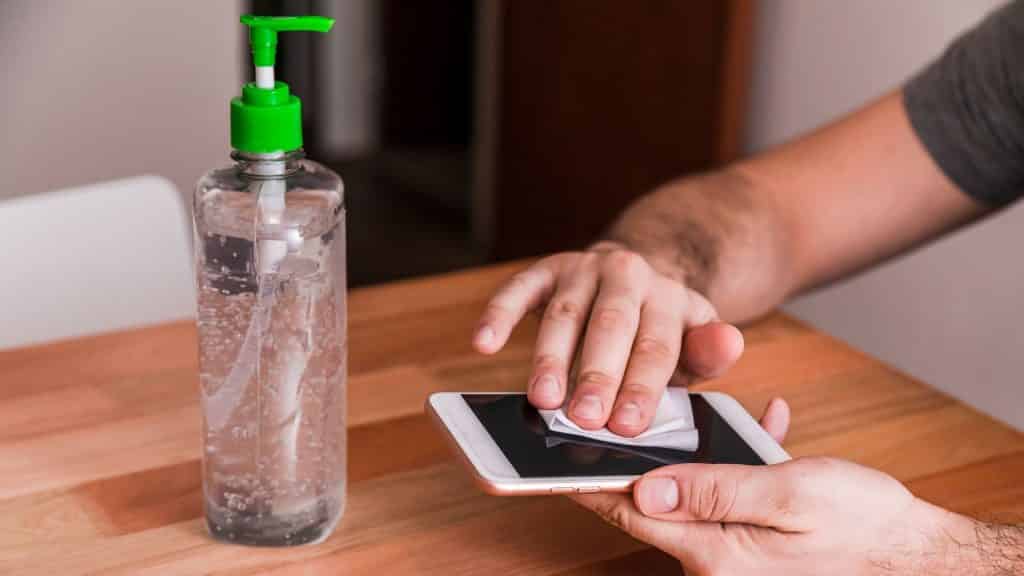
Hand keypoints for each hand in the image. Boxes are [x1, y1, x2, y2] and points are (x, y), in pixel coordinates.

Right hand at [473, 245, 743, 435]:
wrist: (635, 277)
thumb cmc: (660, 330)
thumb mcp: (693, 343)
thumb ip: (707, 351)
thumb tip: (730, 343)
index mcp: (670, 298)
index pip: (657, 346)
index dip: (642, 387)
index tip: (626, 427)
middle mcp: (628, 276)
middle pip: (611, 328)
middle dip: (596, 376)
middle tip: (583, 420)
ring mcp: (584, 269)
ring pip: (565, 315)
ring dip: (549, 358)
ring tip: (541, 400)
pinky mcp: (546, 269)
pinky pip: (518, 289)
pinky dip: (498, 315)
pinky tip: (483, 343)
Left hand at [572, 398, 978, 574]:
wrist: (920, 559)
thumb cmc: (863, 529)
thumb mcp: (787, 497)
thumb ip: (713, 491)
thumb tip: (645, 491)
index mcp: (713, 551)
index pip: (630, 510)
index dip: (589, 480)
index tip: (552, 454)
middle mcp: (715, 559)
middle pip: (656, 502)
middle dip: (646, 455)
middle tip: (627, 410)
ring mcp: (735, 555)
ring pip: (695, 492)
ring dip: (700, 453)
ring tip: (708, 410)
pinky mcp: (755, 544)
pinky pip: (731, 497)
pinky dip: (739, 464)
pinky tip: (765, 429)